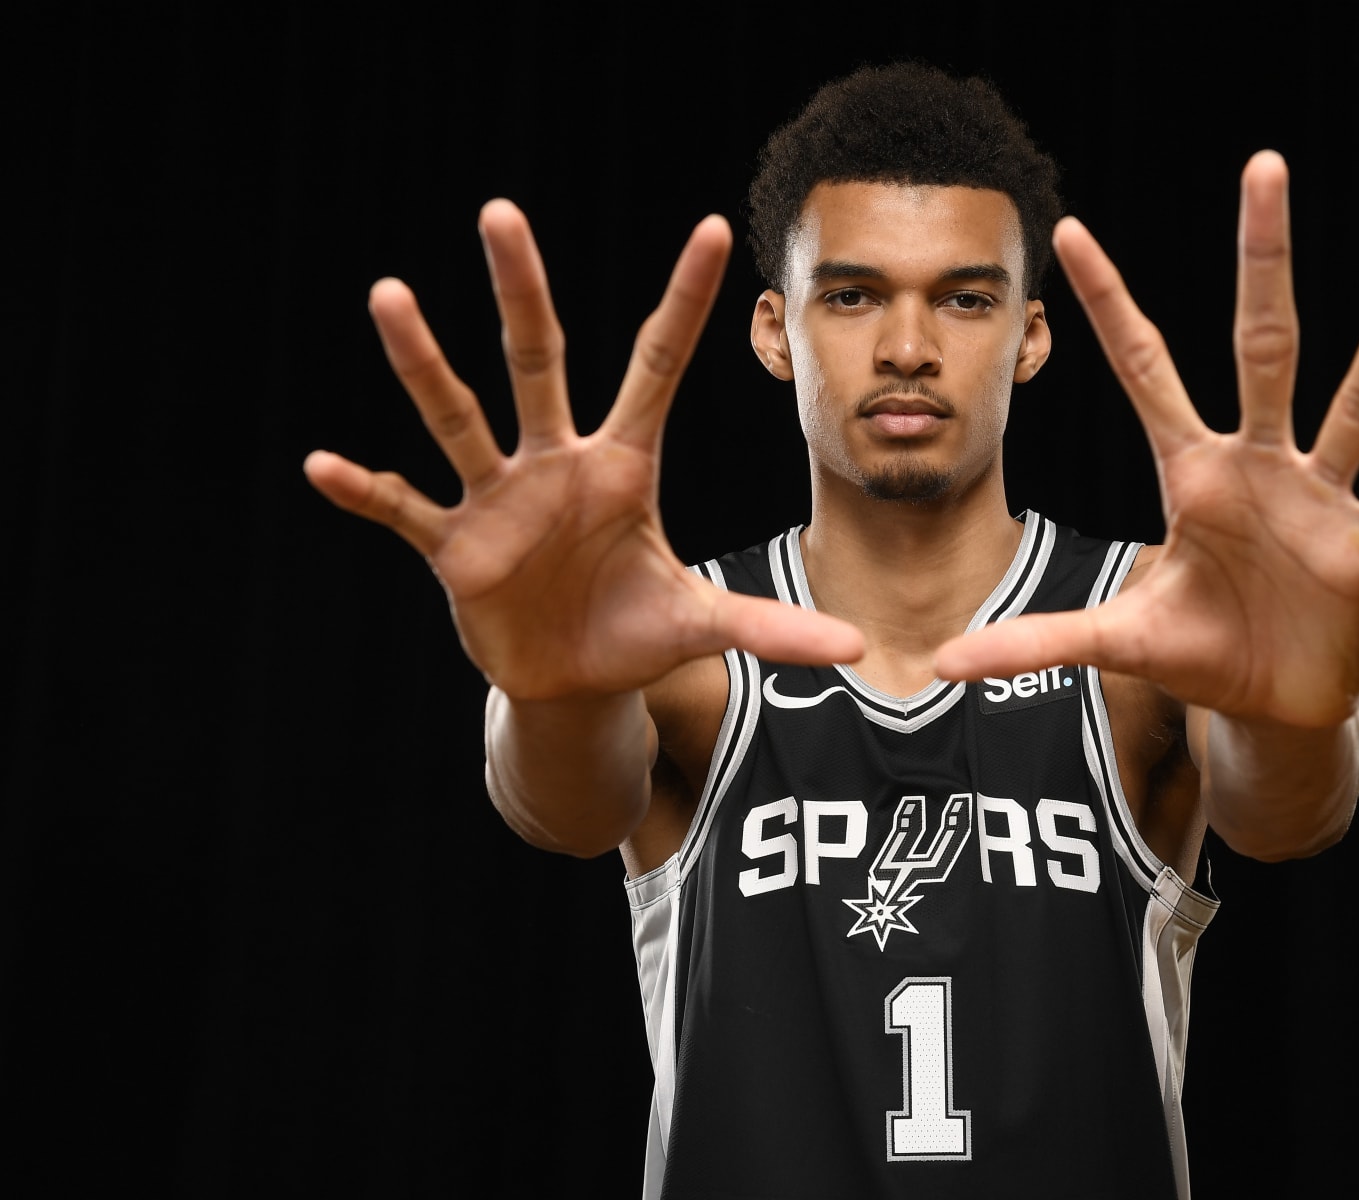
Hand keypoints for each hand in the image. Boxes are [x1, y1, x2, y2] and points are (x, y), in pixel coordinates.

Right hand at [304, 202, 862, 701]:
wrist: (571, 681)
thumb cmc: (635, 631)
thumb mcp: (704, 627)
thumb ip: (773, 631)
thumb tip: (861, 653)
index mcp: (624, 466)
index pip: (658, 366)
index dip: (685, 301)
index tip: (713, 228)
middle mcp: (559, 464)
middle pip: (540, 362)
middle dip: (522, 292)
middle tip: (501, 213)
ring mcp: (502, 499)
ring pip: (461, 418)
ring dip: (425, 363)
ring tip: (391, 296)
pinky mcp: (456, 547)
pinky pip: (405, 509)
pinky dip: (366, 491)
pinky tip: (323, 465)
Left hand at [935, 152, 1358, 727]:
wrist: (1270, 703)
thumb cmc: (1200, 649)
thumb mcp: (1115, 642)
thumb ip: (1035, 643)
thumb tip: (941, 665)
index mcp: (1191, 472)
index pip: (1143, 368)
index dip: (1107, 304)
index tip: (1071, 232)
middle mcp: (1257, 464)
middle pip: (1262, 344)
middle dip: (1261, 260)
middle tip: (1266, 165)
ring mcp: (1316, 500)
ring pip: (1355, 402)